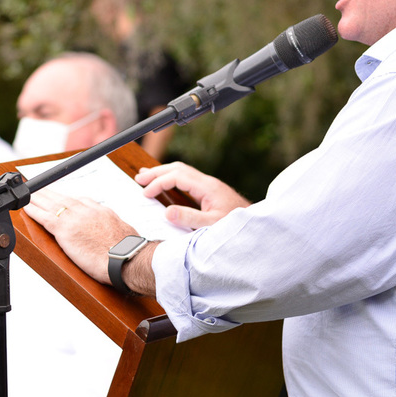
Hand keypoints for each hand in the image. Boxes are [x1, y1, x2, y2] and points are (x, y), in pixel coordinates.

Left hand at [24, 189, 137, 283]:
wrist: (126, 258)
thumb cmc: (128, 251)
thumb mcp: (123, 230)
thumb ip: (112, 225)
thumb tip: (111, 229)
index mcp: (100, 210)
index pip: (80, 200)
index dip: (67, 199)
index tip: (61, 197)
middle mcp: (86, 211)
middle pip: (63, 198)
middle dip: (49, 193)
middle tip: (38, 188)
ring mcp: (75, 219)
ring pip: (51, 204)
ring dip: (38, 198)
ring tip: (28, 194)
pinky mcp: (65, 231)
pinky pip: (45, 218)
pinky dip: (34, 211)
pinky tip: (26, 207)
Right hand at [135, 161, 249, 227]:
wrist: (257, 228)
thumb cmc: (237, 227)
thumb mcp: (211, 226)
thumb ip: (190, 218)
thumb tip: (167, 211)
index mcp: (208, 187)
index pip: (177, 176)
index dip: (159, 183)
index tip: (145, 193)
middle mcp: (208, 183)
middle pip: (178, 168)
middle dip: (157, 172)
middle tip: (139, 178)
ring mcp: (209, 186)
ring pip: (182, 171)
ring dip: (163, 173)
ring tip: (145, 176)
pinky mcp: (210, 192)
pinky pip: (186, 179)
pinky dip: (171, 179)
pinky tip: (165, 184)